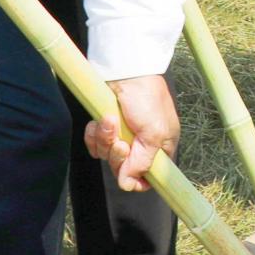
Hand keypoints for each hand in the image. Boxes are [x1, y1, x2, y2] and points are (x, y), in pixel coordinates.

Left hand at [86, 75, 180, 191]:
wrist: (125, 70)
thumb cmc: (146, 98)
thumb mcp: (153, 133)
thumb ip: (142, 162)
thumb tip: (127, 184)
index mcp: (160, 146)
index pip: (149, 176)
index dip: (137, 179)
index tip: (128, 172)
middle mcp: (141, 143)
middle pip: (124, 168)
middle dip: (117, 154)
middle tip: (121, 141)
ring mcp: (122, 134)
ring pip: (107, 154)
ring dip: (105, 139)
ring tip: (109, 121)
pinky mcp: (106, 126)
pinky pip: (95, 143)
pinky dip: (94, 134)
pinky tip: (99, 120)